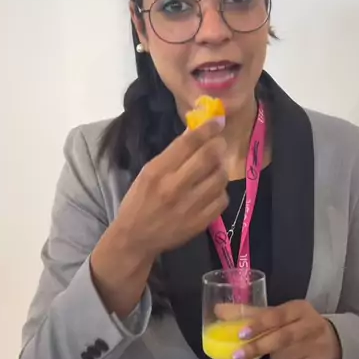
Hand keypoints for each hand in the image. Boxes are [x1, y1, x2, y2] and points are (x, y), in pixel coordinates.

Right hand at [90, 120, 227, 317]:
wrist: (136, 238)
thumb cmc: (140, 200)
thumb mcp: (149, 172)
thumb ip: (173, 154)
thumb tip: (196, 130)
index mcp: (158, 171)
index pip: (188, 143)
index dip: (207, 128)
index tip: (217, 121)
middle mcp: (175, 187)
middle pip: (209, 157)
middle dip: (218, 145)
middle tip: (219, 143)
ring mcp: (190, 206)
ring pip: (220, 177)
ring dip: (221, 168)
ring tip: (214, 168)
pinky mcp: (200, 222)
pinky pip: (222, 199)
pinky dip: (220, 191)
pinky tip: (212, 190)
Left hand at [216, 300, 341, 358]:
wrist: (330, 343)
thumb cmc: (296, 324)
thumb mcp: (278, 314)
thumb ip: (250, 313)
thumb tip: (218, 310)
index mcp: (298, 308)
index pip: (277, 315)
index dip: (258, 324)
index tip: (240, 333)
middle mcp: (309, 324)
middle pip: (281, 337)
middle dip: (258, 347)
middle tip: (237, 355)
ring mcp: (315, 345)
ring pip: (283, 355)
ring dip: (270, 357)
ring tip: (266, 353)